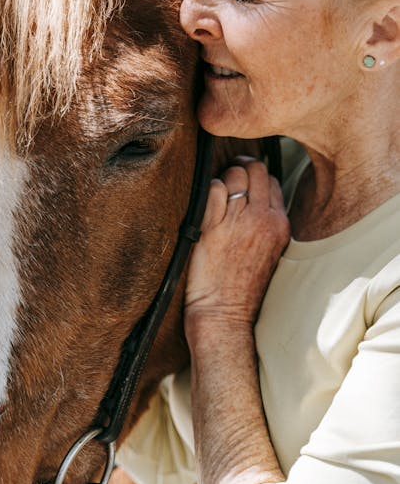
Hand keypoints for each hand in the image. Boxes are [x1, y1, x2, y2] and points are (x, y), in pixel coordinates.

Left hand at [185, 159, 289, 328]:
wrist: (224, 316)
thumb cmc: (242, 287)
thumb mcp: (269, 251)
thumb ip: (266, 222)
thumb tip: (254, 195)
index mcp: (280, 224)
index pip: (271, 180)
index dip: (254, 177)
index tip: (242, 184)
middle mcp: (263, 219)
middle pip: (255, 169)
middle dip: (240, 168)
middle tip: (226, 181)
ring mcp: (238, 221)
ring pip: (234, 174)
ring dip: (222, 179)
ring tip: (214, 198)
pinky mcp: (212, 226)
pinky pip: (213, 188)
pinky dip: (207, 191)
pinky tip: (204, 208)